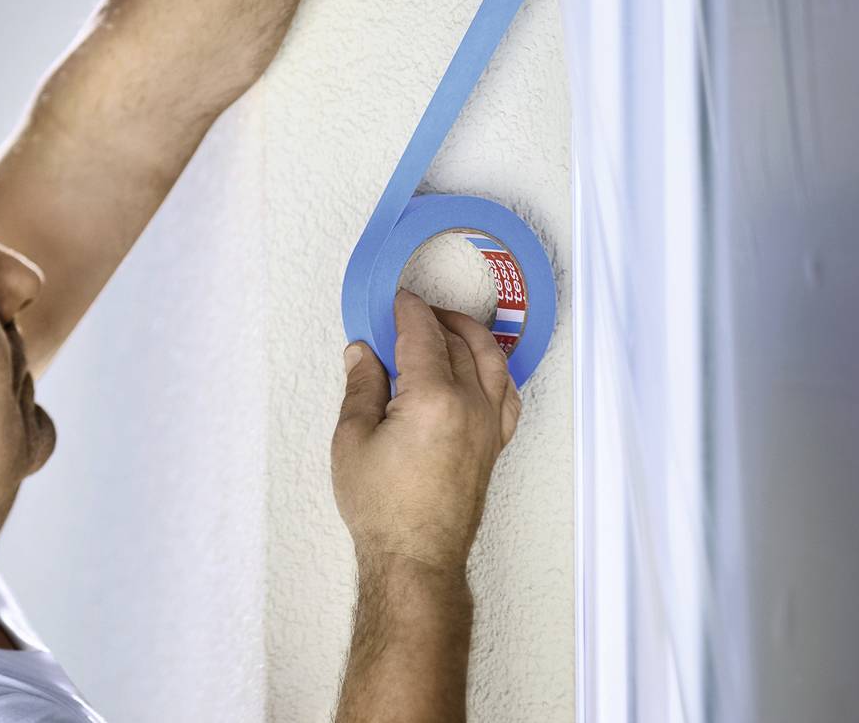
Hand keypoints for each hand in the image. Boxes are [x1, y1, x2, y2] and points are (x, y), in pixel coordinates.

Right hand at [331, 289, 522, 575]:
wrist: (415, 559)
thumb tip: (363, 352)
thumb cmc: (382, 508)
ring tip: (447, 327)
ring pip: (491, 361)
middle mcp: (470, 406)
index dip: (408, 310)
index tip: (396, 299)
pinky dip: (495, 370)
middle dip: (433, 320)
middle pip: (457, 343)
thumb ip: (362, 387)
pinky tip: (481, 367)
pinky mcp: (494, 445)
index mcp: (433, 398)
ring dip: (470, 336)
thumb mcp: (352, 439)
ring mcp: (488, 426)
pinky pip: (507, 394)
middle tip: (408, 314)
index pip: (423, 335)